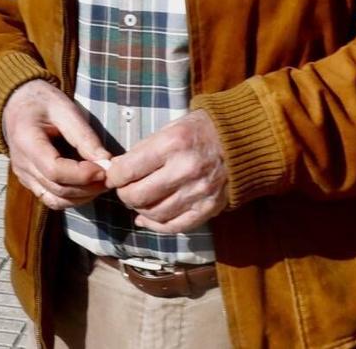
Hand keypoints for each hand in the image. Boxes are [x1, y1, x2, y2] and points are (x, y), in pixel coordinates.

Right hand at [0, 80, 112, 210]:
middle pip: (57, 189)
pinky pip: (51, 199)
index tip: (104, 169)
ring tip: (101, 183)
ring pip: (55, 200)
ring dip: (82, 197)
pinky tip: (87, 186)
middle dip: (87, 187)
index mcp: (26, 141)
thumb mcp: (65, 109)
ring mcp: (23, 176)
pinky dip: (72, 198)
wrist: (17, 103)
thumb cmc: (42, 101)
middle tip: (110, 177)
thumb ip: (84, 136)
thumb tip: (106, 162)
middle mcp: (21, 164)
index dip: (82, 175)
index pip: (54, 170)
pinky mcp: (29, 182)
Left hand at [101, 110, 228, 234]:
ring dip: (140, 210)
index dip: (114, 176)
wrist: (242, 140)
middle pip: (138, 196)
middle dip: (124, 195)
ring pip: (154, 214)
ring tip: (139, 200)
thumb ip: (143, 150)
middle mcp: (185, 169)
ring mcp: (199, 192)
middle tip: (125, 189)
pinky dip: (156, 225)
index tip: (113, 176)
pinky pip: (174, 226)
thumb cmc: (200, 131)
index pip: (128, 170)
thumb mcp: (170, 128)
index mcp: (172, 144)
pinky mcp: (209, 208)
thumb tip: (115, 171)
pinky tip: (147, 218)